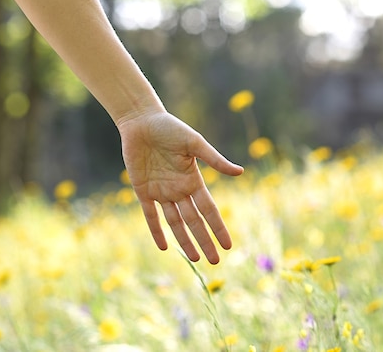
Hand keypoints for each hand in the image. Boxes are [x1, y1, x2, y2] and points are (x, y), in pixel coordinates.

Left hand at [117, 111, 243, 263]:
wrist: (141, 121)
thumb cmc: (169, 128)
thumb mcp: (194, 143)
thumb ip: (214, 160)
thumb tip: (240, 172)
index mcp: (193, 180)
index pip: (208, 210)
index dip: (218, 228)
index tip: (228, 245)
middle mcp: (178, 189)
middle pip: (194, 221)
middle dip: (204, 241)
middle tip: (214, 261)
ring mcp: (161, 191)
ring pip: (175, 222)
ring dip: (185, 240)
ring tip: (195, 258)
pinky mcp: (142, 190)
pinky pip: (150, 215)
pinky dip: (156, 230)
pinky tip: (164, 246)